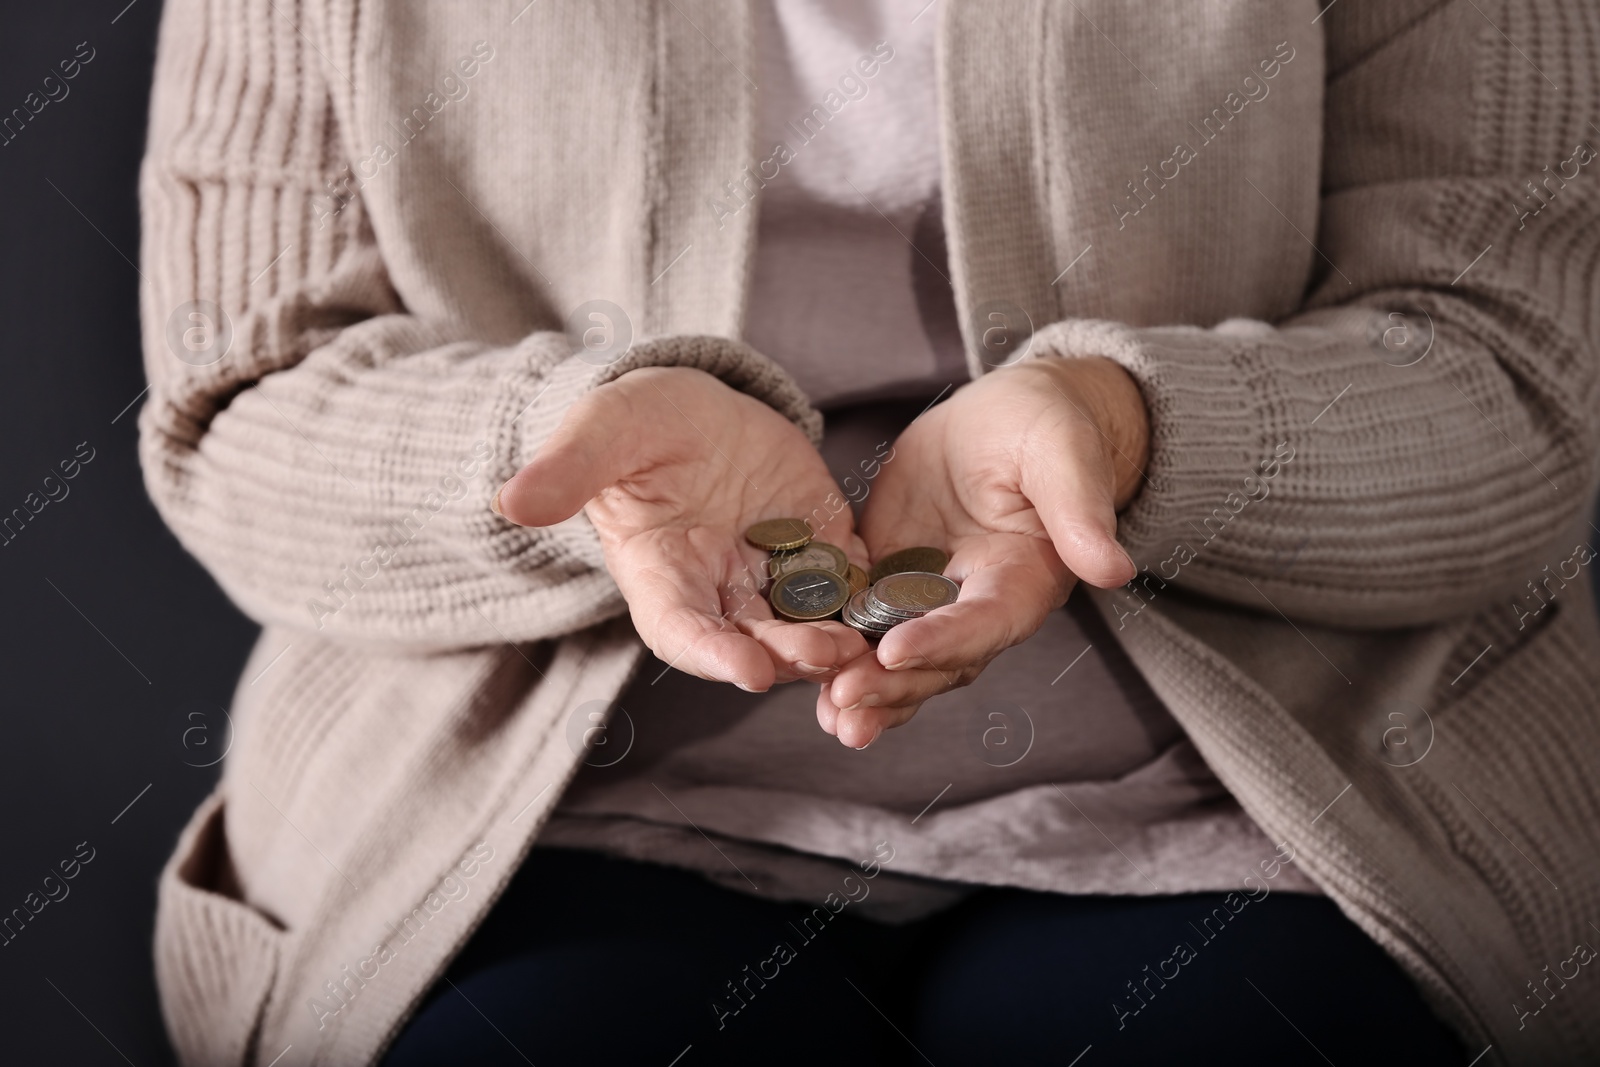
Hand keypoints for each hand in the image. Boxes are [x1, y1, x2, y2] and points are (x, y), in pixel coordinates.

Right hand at [495, 366, 870, 690]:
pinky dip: (877, 600)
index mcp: (662, 575)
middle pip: (754, 640)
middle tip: (828, 657)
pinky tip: (909, 605)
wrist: (693, 407)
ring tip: (872, 647)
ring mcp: (774, 573)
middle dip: (789, 654)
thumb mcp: (603, 432)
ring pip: (809, 623)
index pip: (681, 628)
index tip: (743, 670)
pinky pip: (852, 583)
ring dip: (839, 641)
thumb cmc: (636, 422)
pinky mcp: (821, 546)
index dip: (710, 652)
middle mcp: (719, 589)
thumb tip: (512, 500)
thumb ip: (569, 469)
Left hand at [820, 356, 1148, 747]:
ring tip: (825, 714)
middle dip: (891, 686)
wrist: (1005, 421)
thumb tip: (1112, 568)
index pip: (985, 623)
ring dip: (862, 689)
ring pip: (896, 659)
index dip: (944, 641)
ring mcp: (929, 600)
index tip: (896, 653)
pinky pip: (860, 625)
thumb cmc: (1046, 427)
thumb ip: (1080, 510)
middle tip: (841, 703)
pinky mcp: (889, 582)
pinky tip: (796, 672)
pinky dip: (833, 652)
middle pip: (938, 661)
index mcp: (1024, 580)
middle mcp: (977, 605)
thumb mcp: (1065, 453)